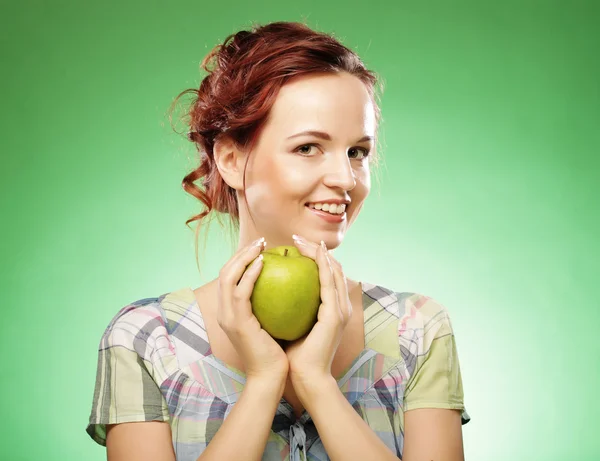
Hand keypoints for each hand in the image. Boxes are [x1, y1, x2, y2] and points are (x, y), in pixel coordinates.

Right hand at [216, 237, 288, 381]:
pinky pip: (241, 292)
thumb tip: (283, 283)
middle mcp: (224, 312)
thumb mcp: (269, 322)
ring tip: (261, 246)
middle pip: (225, 271)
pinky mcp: (238, 323)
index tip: (260, 247)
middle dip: (241, 252)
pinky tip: (264, 263)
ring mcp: (228, 317)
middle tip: (261, 241)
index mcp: (230, 311)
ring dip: (244, 257)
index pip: (230, 277)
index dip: (242, 258)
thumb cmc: (275, 351)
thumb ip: (268, 304)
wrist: (270, 377)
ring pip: (228, 277)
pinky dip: (250, 275)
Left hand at [284, 235, 352, 386]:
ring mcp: (341, 310)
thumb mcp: (292, 327)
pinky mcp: (335, 314)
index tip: (295, 247)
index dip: (315, 259)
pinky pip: (329, 282)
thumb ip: (289, 310)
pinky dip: (322, 265)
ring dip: (319, 253)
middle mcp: (340, 307)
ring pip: (334, 271)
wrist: (307, 377)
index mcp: (331, 310)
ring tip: (303, 241)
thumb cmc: (295, 356)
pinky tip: (311, 254)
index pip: (326, 277)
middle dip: (317, 250)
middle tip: (297, 238)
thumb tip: (271, 293)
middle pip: (334, 269)